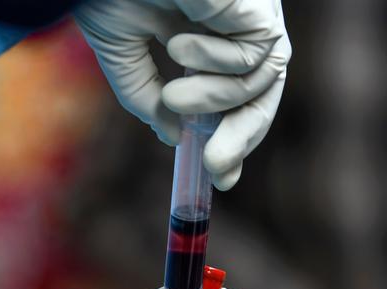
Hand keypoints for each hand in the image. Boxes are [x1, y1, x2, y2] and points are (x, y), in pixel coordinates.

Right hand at [74, 0, 290, 190]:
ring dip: (214, 100)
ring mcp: (250, 12)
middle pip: (261, 94)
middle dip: (240, 138)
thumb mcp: (125, 54)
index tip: (218, 174)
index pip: (234, 92)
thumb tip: (174, 137)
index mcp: (207, 35)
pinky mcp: (258, 4)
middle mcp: (234, 25)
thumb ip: (147, 97)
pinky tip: (182, 42)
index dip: (230, 133)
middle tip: (217, 171)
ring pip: (259, 82)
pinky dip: (217, 64)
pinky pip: (256, 57)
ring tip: (173, 92)